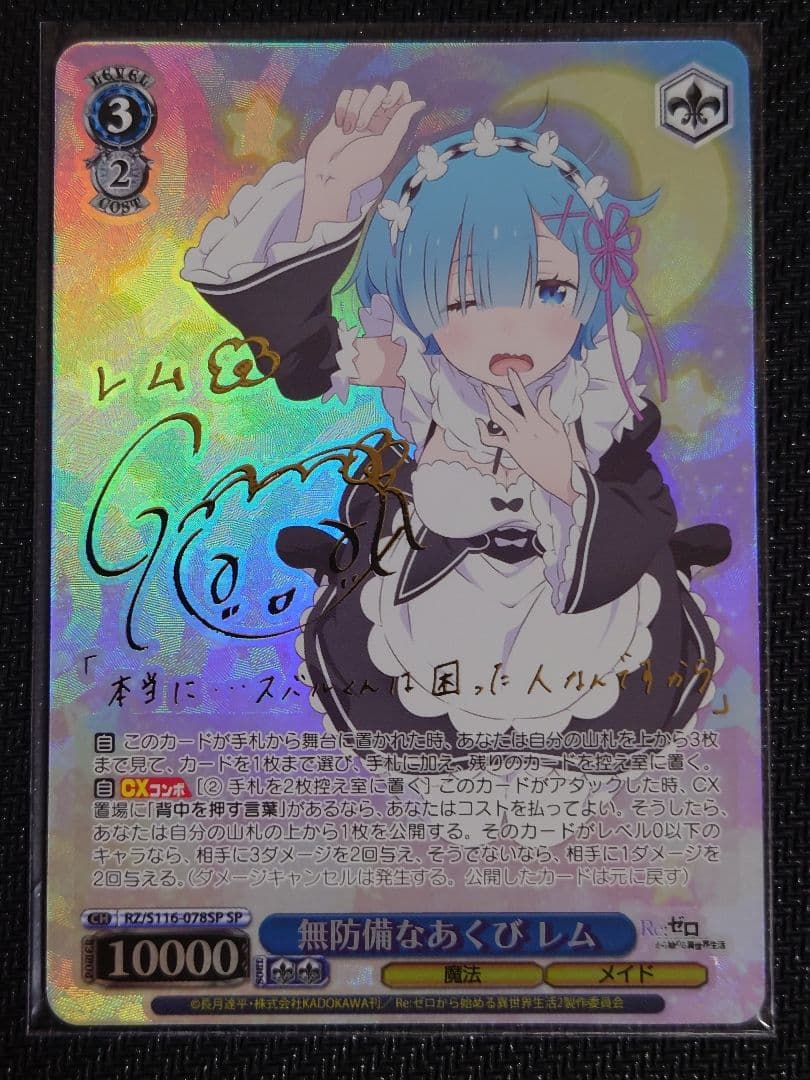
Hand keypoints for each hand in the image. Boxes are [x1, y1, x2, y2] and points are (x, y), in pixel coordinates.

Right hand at [297, 82, 425, 240]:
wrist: (331, 175)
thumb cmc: (360, 165)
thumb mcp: (386, 145)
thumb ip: (401, 122)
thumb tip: (421, 103)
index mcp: (391, 123)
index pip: (401, 90)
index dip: (396, 92)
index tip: (387, 105)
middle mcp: (376, 116)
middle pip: (380, 89)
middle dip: (371, 106)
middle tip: (364, 127)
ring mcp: (358, 113)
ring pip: (361, 91)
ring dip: (354, 111)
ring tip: (349, 132)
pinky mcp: (341, 112)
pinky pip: (345, 94)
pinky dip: (342, 107)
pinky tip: (340, 126)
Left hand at [476, 370, 577, 503]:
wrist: (558, 475)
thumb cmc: (561, 451)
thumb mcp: (558, 428)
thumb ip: (548, 408)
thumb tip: (545, 389)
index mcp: (537, 422)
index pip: (523, 398)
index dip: (515, 383)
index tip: (510, 371)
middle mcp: (524, 430)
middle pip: (503, 408)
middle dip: (493, 394)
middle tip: (486, 383)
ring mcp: (515, 440)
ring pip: (496, 419)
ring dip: (489, 405)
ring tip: (485, 394)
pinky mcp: (510, 450)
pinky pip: (491, 440)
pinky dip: (482, 431)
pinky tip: (478, 422)